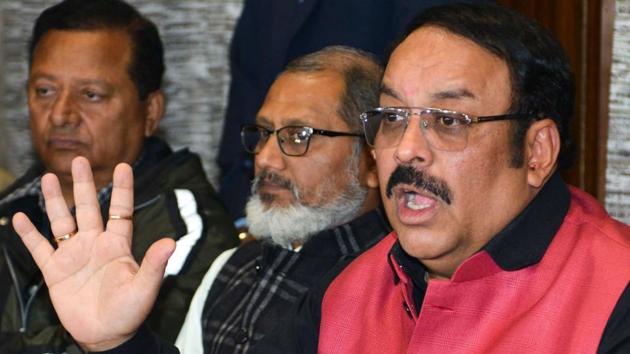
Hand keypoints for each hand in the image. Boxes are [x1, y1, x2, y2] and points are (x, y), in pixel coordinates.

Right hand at [12, 157, 174, 350]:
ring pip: (62, 222)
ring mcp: (74, 256)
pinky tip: (20, 218)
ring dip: (56, 201)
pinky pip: (39, 248)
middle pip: (88, 207)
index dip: (122, 189)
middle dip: (84, 184)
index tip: (123, 166)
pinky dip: (29, 234)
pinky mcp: (55, 271)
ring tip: (49, 178)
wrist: (106, 335)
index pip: (121, 210)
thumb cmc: (130, 312)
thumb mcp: (145, 288)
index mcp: (118, 245)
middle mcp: (95, 244)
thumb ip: (155, 264)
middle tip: (79, 159)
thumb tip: (171, 241)